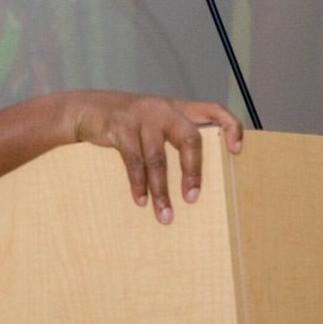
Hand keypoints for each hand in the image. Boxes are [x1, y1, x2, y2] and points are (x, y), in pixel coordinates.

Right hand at [73, 93, 243, 221]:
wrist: (85, 108)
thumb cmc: (126, 123)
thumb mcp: (153, 122)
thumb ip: (172, 137)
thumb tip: (194, 178)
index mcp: (177, 109)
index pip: (213, 110)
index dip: (230, 127)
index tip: (237, 151)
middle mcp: (163, 109)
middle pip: (189, 138)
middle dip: (193, 171)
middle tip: (193, 199)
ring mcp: (141, 116)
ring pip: (158, 158)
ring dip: (162, 190)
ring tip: (165, 215)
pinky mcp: (119, 126)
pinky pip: (133, 160)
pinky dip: (138, 184)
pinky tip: (141, 200)